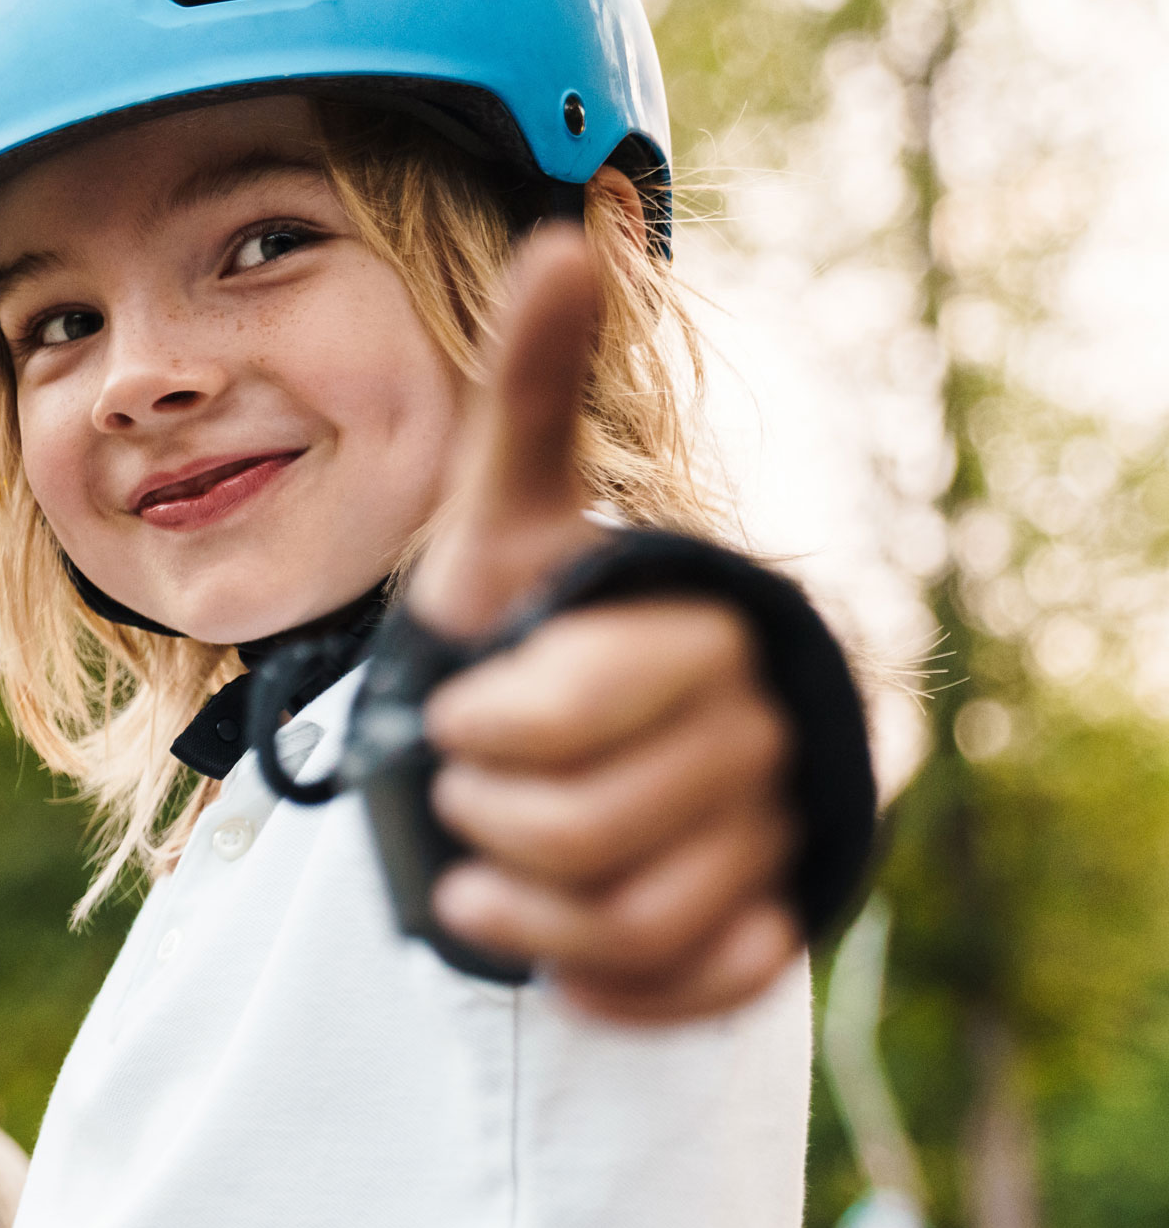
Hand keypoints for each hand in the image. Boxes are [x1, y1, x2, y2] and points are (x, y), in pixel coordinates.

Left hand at [409, 227, 798, 1024]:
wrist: (576, 747)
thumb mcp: (506, 520)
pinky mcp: (770, 923)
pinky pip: (704, 986)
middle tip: (459, 806)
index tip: (451, 725)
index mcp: (705, 624)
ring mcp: (776, 831)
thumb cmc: (528, 627)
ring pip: (642, 920)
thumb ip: (532, 398)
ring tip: (480, 891)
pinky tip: (563, 966)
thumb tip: (561, 235)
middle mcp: (765, 726)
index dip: (485, 737)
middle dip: (490, 828)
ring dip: (531, 925)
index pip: (578, 714)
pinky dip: (617, 991)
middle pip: (595, 830)